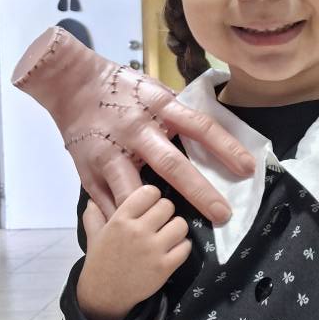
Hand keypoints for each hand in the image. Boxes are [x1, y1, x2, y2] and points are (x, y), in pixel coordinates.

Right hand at [11, 26, 255, 221]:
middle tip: (223, 214)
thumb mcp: (156, 89)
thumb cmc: (122, 87)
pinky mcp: (89, 170)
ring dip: (158, 212)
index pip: (199, 127)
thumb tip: (215, 131)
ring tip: (178, 231)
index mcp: (158, 107)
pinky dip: (125, 220)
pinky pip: (108, 202)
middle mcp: (136, 130)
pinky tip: (140, 237)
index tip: (247, 169)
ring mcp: (110, 152)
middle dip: (199, 192)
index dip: (225, 148)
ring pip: (135, 190)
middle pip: (171, 164)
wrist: (71, 83)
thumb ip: (181, 111)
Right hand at [77, 184, 191, 319]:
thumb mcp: (94, 236)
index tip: (151, 205)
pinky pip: (185, 246)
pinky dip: (182, 247)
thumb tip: (92, 198)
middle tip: (161, 222)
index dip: (153, 197)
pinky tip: (174, 250)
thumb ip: (94, 215)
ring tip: (169, 235)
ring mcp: (153, 249)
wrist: (104, 295)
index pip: (149, 192)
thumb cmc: (101, 262)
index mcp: (120, 220)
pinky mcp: (165, 266)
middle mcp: (138, 231)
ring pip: (180, 224)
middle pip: (168, 206)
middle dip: (166, 212)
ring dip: (177, 229)